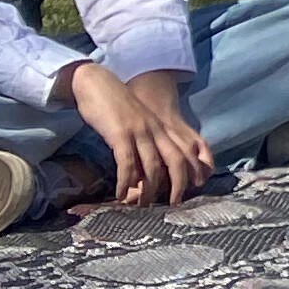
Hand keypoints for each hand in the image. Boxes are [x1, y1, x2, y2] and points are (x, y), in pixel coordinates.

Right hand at [64, 64, 210, 208]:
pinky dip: (126, 180)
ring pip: (153, 165)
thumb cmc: (114, 109)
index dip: (192, 170)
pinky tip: (121, 194)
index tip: (191, 189)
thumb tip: (140, 179)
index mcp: (161, 127)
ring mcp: (139, 131)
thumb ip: (141, 149)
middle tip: (174, 203)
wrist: (97, 84)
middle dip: (179, 183)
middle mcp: (155, 129)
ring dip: (149, 188)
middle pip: (176, 159)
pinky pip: (127, 161)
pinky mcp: (120, 133)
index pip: (185, 150)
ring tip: (144, 205)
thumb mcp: (135, 127)